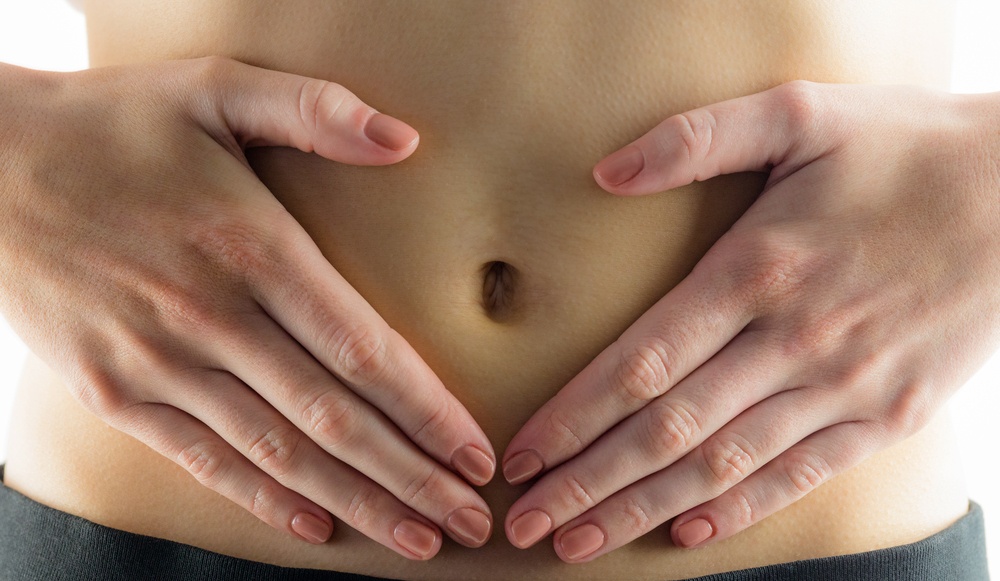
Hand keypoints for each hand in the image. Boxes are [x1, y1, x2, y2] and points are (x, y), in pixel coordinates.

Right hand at [0, 57, 494, 559]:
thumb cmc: (112, 125)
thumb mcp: (213, 89)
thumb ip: (314, 110)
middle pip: (334, 417)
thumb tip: (405, 139)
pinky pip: (203, 460)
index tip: (475, 453)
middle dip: (411, 476)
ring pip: (279, 453)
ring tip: (415, 539)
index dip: (427, 409)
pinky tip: (314, 526)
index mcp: (253, 247)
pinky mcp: (115, 393)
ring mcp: (159, 364)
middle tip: (468, 519)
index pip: (363, 349)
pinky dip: (263, 498)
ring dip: (355, 502)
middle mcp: (212, 318)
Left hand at [501, 81, 999, 560]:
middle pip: (668, 430)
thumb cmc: (905, 146)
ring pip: (724, 466)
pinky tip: (685, 534)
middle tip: (523, 523)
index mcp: (759, 269)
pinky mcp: (890, 414)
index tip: (521, 454)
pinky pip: (801, 476)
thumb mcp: (802, 112)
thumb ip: (697, 138)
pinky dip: (740, 510)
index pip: (642, 362)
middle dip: (588, 482)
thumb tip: (606, 171)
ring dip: (643, 509)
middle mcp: (795, 340)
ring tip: (580, 542)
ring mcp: (846, 386)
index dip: (574, 416)